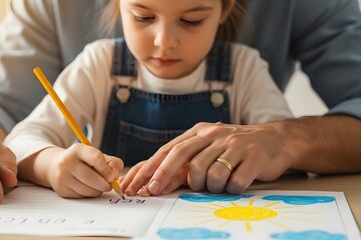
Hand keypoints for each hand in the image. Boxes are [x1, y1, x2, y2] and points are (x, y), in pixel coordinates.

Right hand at [46, 144, 123, 197]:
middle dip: (105, 185)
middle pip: (92, 178)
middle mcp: (67, 162)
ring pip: (88, 190)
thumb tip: (115, 177)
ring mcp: (62, 176)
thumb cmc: (83, 161)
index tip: (112, 177)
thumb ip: (112, 163)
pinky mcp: (62, 190)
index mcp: (78, 150)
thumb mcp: (97, 156)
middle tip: (110, 185)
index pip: (96, 158)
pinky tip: (90, 188)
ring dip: (98, 191)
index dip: (107, 170)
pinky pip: (82, 196)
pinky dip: (90, 195)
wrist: (57, 166)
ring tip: (100, 186)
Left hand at [122, 122, 292, 194]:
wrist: (276, 139)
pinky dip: (231, 188)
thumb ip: (186, 160)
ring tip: (217, 184)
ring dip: (209, 186)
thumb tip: (156, 182)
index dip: (152, 166)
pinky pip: (234, 181)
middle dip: (164, 175)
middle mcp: (214, 135)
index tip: (137, 183)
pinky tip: (235, 184)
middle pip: (183, 155)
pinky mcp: (253, 157)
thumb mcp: (209, 147)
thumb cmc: (235, 148)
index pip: (170, 149)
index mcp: (200, 132)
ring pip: (209, 172)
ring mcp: (234, 145)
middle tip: (154, 191)